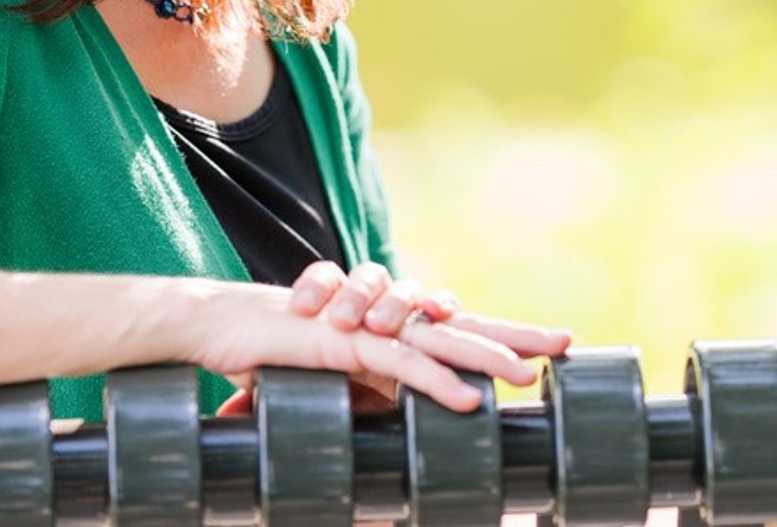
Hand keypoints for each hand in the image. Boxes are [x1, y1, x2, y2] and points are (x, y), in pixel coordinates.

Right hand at [194, 266, 571, 414]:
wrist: (213, 328)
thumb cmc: (264, 359)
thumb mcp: (324, 388)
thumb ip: (359, 404)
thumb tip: (386, 452)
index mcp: (386, 334)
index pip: (452, 330)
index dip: (498, 335)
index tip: (545, 346)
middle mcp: (383, 325)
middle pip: (459, 325)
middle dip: (513, 334)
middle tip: (564, 341)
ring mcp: (365, 331)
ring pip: (437, 340)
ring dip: (484, 357)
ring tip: (526, 375)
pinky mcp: (343, 346)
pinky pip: (398, 365)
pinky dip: (435, 383)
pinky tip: (467, 401)